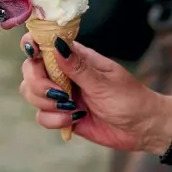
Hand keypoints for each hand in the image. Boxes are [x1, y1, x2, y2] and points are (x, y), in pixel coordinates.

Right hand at [19, 33, 171, 151]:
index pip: (43, 43)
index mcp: (74, 57)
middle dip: (39, 84)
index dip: (32, 45)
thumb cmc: (130, 99)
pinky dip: (54, 120)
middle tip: (60, 94)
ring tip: (72, 110)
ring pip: (30, 93)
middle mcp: (62, 73)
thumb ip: (78, 67)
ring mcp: (59, 94)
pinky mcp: (60, 114)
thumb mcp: (105, 82)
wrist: (142, 129)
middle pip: (29, 70)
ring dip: (47, 104)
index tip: (34, 55)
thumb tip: (57, 45)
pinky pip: (41, 116)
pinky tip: (74, 120)